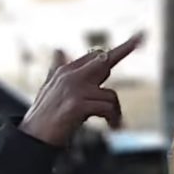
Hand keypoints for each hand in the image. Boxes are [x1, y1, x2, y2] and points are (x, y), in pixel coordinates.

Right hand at [19, 34, 142, 146]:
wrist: (32, 137)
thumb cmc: (45, 114)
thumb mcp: (50, 87)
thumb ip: (58, 69)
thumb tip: (59, 50)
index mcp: (66, 71)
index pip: (96, 56)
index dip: (121, 48)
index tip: (140, 37)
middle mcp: (70, 76)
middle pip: (104, 61)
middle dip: (124, 50)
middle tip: (141, 38)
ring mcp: (74, 89)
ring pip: (111, 95)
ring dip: (116, 112)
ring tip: (113, 122)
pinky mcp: (77, 104)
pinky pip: (108, 108)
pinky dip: (114, 119)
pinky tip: (113, 127)